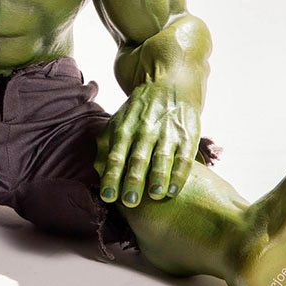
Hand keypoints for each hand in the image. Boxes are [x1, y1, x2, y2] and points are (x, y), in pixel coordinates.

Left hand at [95, 83, 200, 206]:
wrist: (169, 85)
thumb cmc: (138, 113)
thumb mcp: (118, 122)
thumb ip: (106, 145)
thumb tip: (98, 171)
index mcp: (125, 129)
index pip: (116, 156)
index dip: (112, 176)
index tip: (108, 196)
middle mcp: (146, 131)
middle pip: (138, 158)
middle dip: (134, 180)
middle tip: (130, 201)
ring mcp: (168, 133)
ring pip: (162, 158)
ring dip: (158, 177)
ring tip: (154, 195)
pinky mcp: (188, 136)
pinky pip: (184, 158)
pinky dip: (179, 175)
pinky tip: (173, 190)